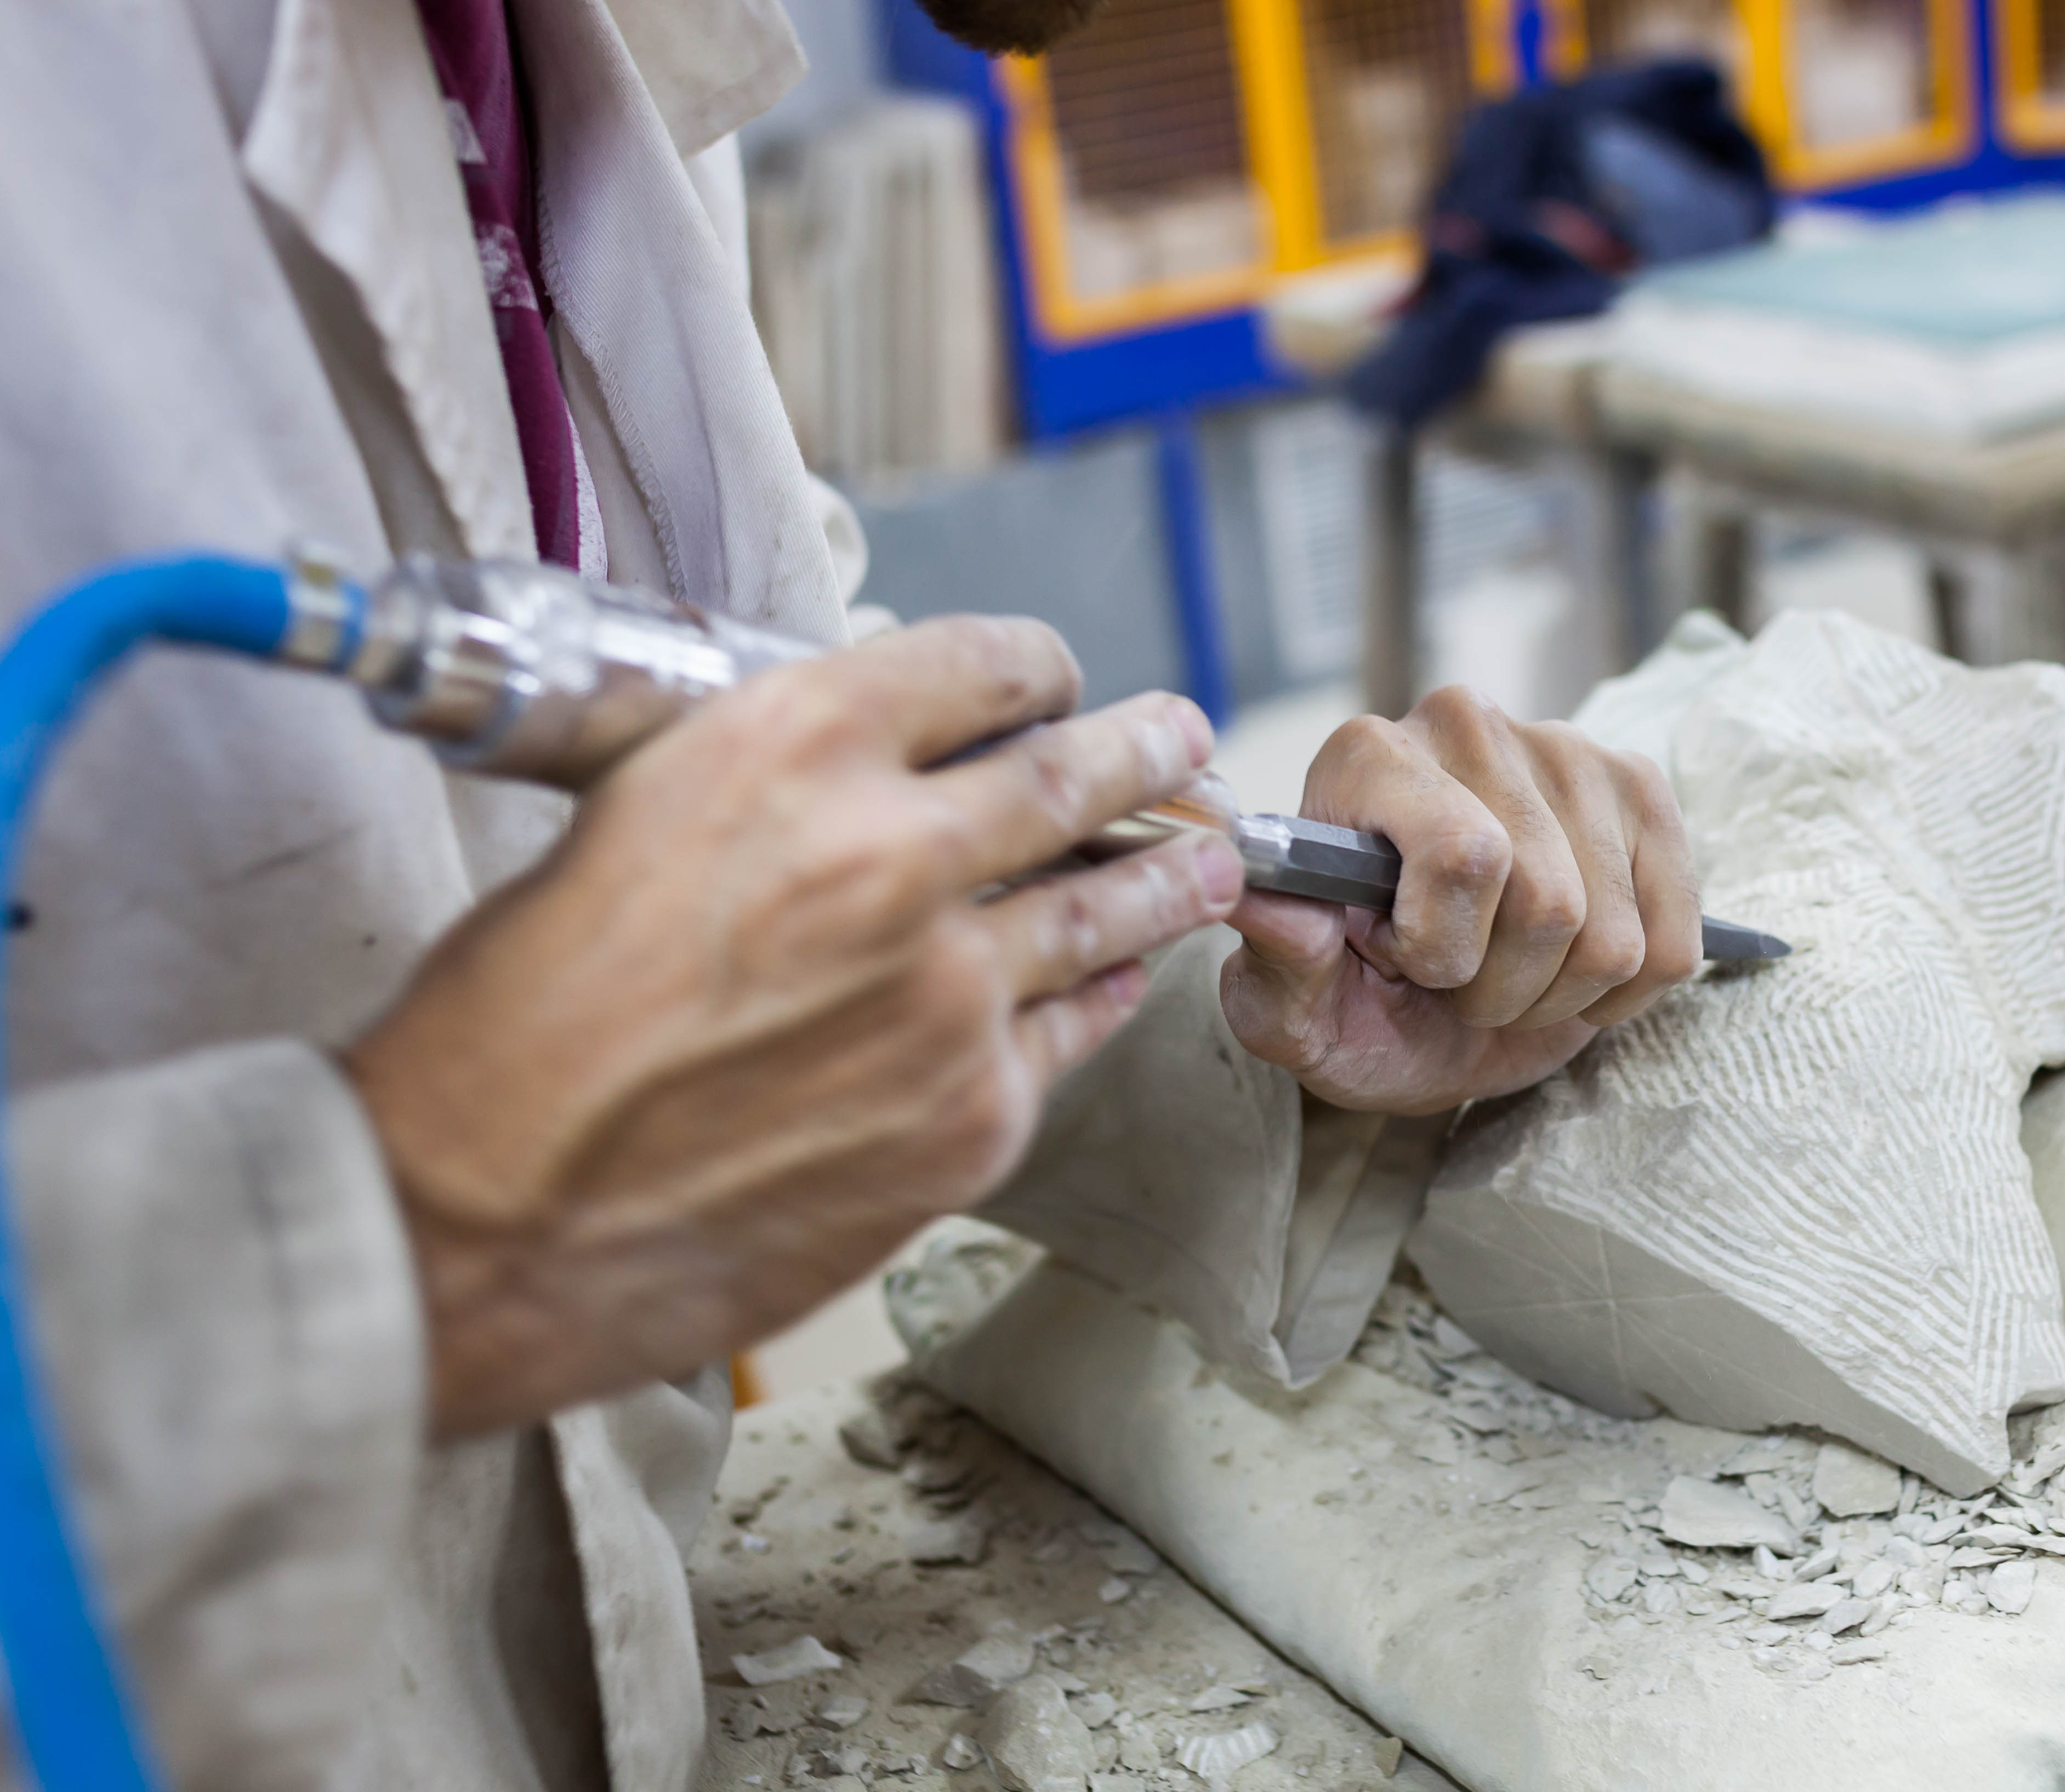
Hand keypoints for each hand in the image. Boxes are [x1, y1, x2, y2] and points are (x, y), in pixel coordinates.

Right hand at [344, 618, 1245, 1436]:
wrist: (484, 1216)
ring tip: (1211, 852)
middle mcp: (890, 857)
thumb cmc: (520, 1024)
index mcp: (787, 751)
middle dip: (1146, 746)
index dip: (1033, 666)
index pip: (978, 664)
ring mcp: (948, 996)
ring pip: (1106, 907)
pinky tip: (1118, 981)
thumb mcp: (629, 826)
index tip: (1056, 679)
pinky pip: (1069, 1031)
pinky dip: (1100, 994)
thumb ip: (769, 784)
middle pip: (1075, 773)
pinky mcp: (971, 1117)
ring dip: (1169, 870)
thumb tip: (871, 771)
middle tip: (1183, 734)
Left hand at [1218, 687, 1698, 1115]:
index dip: (1443, 945)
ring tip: (1505, 974)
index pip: (1465, 853)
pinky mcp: (1641, 792)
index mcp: (1366, 756)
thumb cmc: (1353, 1004)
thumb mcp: (1291, 1013)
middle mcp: (1468, 725)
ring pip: (1611, 931)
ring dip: (1557, 992)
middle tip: (1454, 983)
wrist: (1424, 1016)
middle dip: (1498, 985)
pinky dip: (1621, 989)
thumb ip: (1275, 962)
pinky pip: (1670, 937)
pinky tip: (1568, 968)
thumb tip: (1253, 895)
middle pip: (1547, 900)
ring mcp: (1568, 748)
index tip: (1402, 960)